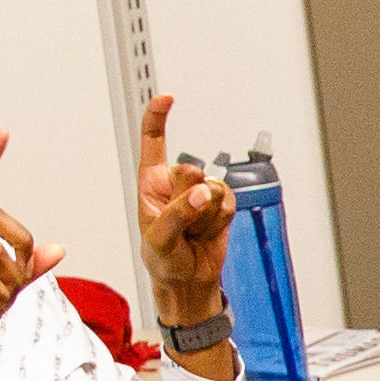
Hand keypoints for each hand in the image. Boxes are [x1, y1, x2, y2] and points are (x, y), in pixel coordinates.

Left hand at [128, 91, 230, 333]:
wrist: (189, 282)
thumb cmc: (163, 261)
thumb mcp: (159, 239)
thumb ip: (178, 213)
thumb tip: (201, 192)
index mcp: (150, 184)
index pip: (153, 143)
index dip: (157, 118)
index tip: (165, 98)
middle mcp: (175, 184)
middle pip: (189, 169)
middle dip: (189, 196)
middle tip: (184, 220)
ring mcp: (199, 194)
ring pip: (213, 186)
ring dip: (205, 214)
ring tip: (194, 232)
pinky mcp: (220, 205)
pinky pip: (229, 201)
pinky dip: (220, 220)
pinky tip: (208, 231)